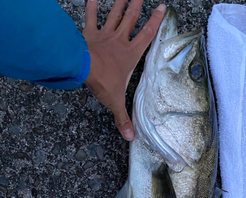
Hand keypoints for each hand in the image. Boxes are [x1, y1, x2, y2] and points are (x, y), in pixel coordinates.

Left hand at [83, 0, 165, 140]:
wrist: (82, 67)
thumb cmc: (102, 81)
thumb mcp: (115, 102)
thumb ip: (122, 118)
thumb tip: (130, 137)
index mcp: (130, 55)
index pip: (147, 35)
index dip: (155, 21)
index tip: (162, 8)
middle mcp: (119, 41)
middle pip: (131, 19)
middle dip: (137, 6)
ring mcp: (104, 34)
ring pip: (114, 14)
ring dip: (120, 3)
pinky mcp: (89, 33)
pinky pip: (90, 16)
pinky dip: (91, 5)